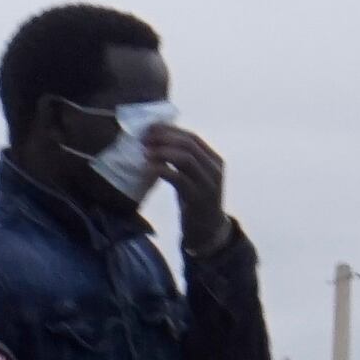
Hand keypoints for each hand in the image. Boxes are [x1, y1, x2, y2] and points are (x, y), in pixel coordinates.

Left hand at [149, 122, 230, 253]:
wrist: (207, 231)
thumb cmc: (195, 201)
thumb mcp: (192, 177)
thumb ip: (182, 160)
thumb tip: (156, 141)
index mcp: (214, 160)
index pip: (192, 137)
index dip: (170, 130)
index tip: (150, 129)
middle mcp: (214, 168)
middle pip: (189, 144)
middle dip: (164, 138)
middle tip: (145, 140)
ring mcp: (208, 183)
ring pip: (186, 158)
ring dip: (162, 152)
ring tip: (145, 152)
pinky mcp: (198, 198)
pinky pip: (178, 178)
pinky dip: (161, 170)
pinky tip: (148, 168)